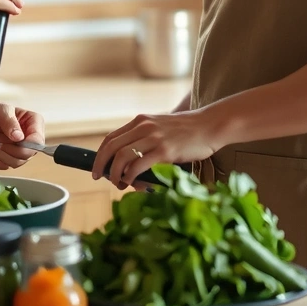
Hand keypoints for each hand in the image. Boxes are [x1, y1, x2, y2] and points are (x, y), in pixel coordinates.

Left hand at [0, 97, 44, 170]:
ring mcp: (18, 147)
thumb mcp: (0, 110)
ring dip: (2, 159)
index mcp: (33, 122)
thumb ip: (10, 122)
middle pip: (27, 155)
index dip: (26, 147)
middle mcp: (29, 136)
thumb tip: (19, 137)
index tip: (11, 142)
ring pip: (17, 163)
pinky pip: (5, 166)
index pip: (37, 142)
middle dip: (10, 153)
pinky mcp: (7, 154)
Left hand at [92, 109, 216, 188]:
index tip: (97, 167)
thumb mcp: (161, 129)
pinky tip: (131, 182)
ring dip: (115, 174)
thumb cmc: (187, 131)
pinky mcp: (165, 150)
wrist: (209, 125)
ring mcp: (154, 137)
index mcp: (141, 121)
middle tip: (99, 178)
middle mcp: (144, 126)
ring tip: (119, 184)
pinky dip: (130, 176)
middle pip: (111, 147)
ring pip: (122, 156)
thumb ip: (146, 142)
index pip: (111, 138)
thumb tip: (132, 167)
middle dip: (101, 165)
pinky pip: (139, 164)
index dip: (100, 154)